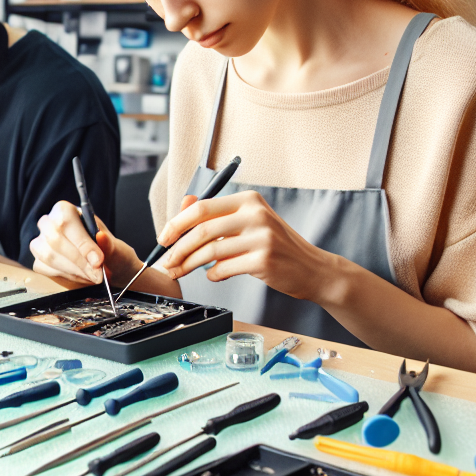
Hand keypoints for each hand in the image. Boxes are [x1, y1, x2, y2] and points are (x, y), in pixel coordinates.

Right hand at [29, 200, 140, 285]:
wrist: (106, 268)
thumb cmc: (108, 252)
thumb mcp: (115, 248)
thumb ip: (109, 244)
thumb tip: (101, 236)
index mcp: (66, 210)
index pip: (66, 221)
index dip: (81, 243)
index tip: (97, 260)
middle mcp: (49, 223)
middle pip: (54, 239)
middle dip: (79, 260)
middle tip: (97, 274)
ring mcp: (41, 242)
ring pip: (49, 256)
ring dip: (73, 270)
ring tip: (92, 276)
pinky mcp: (39, 261)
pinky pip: (46, 269)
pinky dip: (67, 277)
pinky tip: (81, 277)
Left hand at [159, 191, 334, 301]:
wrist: (312, 268)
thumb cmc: (276, 245)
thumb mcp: (248, 222)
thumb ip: (216, 214)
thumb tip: (183, 204)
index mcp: (248, 200)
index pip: (202, 208)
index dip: (177, 223)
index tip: (164, 238)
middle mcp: (255, 214)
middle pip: (202, 229)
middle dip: (178, 247)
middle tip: (166, 261)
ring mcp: (261, 237)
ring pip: (210, 251)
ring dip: (189, 264)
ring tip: (180, 272)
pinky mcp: (264, 261)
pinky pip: (224, 268)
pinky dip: (212, 274)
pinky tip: (213, 275)